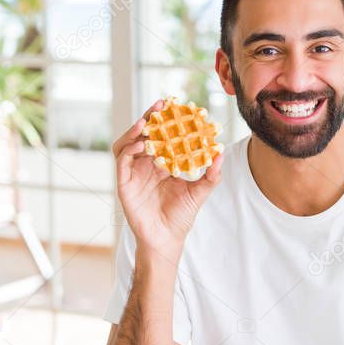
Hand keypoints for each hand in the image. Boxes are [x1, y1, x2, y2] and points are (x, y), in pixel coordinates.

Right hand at [112, 99, 224, 255]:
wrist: (168, 238)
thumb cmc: (181, 216)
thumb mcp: (199, 192)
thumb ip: (211, 174)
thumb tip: (221, 153)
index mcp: (161, 164)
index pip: (160, 136)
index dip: (165, 121)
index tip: (174, 106)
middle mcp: (145, 165)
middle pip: (142, 135)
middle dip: (149, 118)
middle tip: (160, 106)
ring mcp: (133, 174)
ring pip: (127, 143)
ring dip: (134, 131)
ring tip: (147, 122)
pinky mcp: (124, 183)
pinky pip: (122, 161)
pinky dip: (129, 150)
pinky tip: (141, 144)